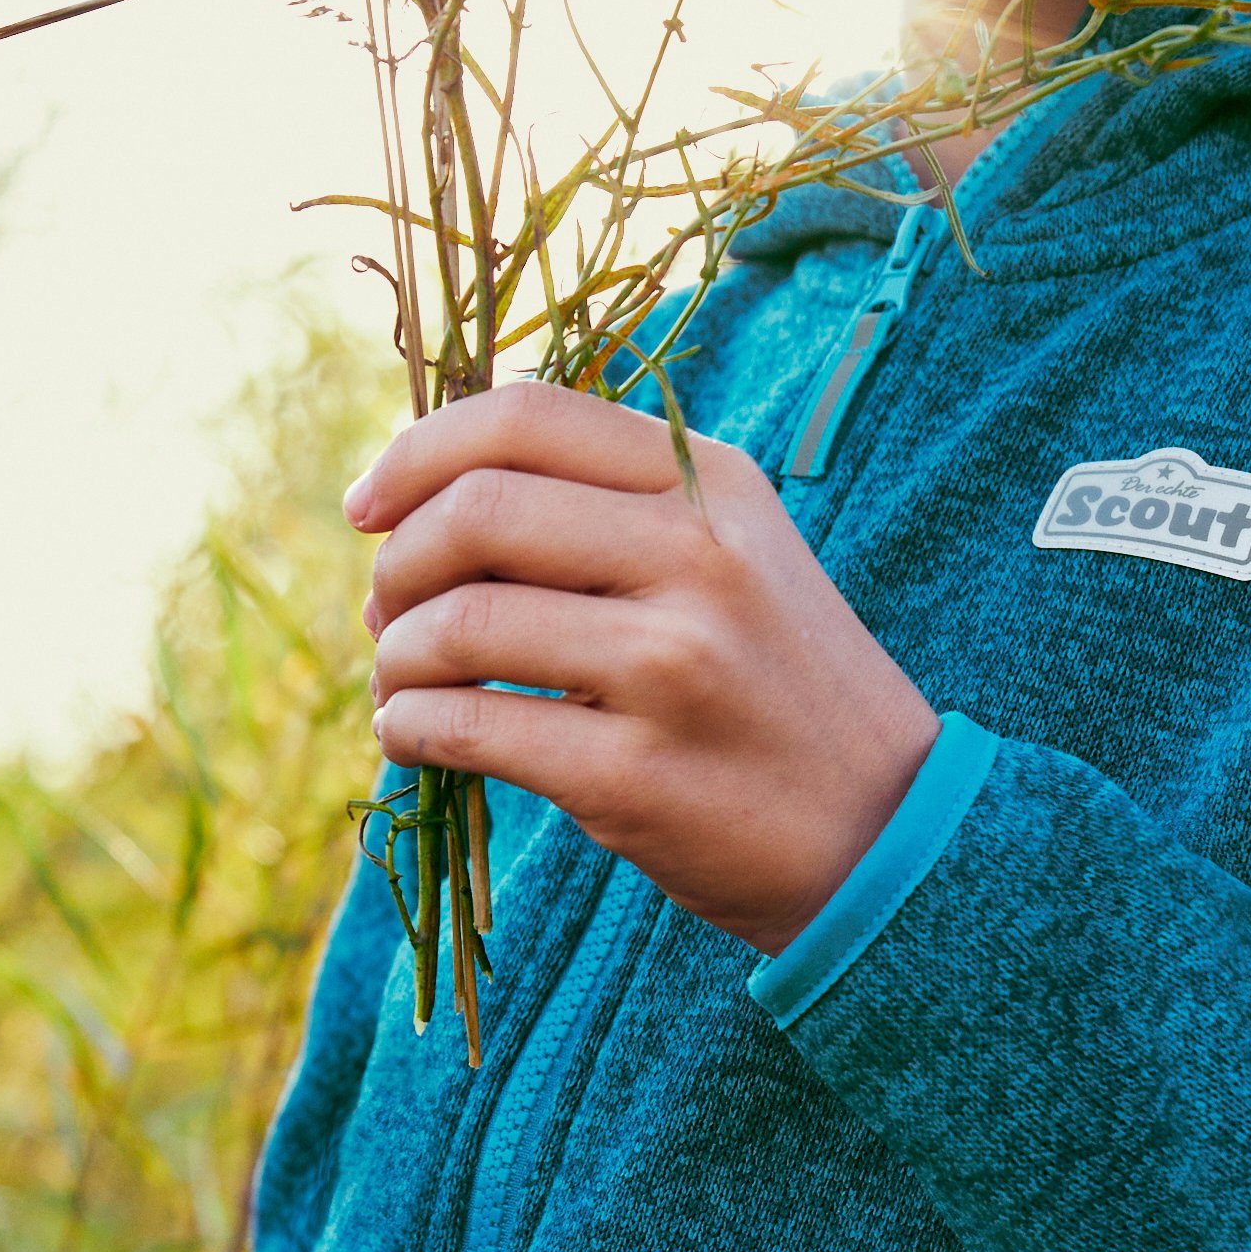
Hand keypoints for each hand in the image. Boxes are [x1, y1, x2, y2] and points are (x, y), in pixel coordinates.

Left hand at [350, 380, 939, 954]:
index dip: (417, 453)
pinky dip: (411, 728)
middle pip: (475, 511)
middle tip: (383, 611)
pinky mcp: (636, 774)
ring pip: (459, 624)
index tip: (366, 507)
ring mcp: (671, 666)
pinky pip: (470, 728)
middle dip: (396, 563)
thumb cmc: (775, 690)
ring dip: (394, 656)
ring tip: (399, 683)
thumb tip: (425, 493)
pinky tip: (414, 737)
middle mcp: (699, 558)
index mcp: (712, 485)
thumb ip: (610, 507)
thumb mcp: (732, 559)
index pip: (525, 417)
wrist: (884, 834)